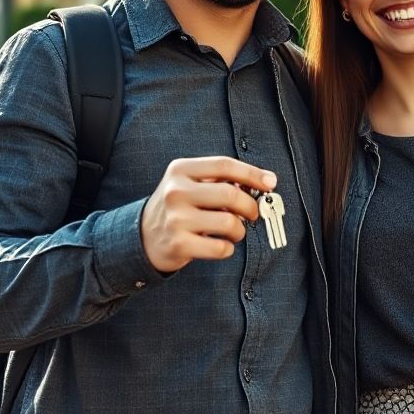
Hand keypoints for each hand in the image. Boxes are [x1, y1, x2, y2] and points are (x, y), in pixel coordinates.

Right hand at [139, 156, 275, 272]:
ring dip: (240, 230)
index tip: (271, 183)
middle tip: (252, 214)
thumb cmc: (177, 207)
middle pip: (231, 194)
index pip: (224, 165)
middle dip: (250, 206)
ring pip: (229, 223)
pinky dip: (228, 248)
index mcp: (180, 170)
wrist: (142, 237)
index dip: (252, 173)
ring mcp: (176, 219)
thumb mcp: (189, 183)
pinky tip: (221, 245)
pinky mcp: (179, 244)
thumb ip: (220, 181)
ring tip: (234, 231)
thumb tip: (264, 182)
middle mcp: (176, 192)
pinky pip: (221, 248)